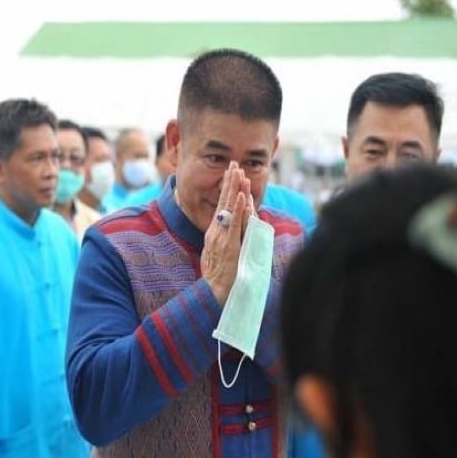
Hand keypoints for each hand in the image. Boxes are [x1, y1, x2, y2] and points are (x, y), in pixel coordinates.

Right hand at [200, 162, 252, 305]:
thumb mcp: (219, 256)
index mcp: (214, 234)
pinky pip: (234, 223)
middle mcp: (216, 232)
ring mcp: (222, 237)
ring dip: (233, 189)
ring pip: (228, 208)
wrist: (214, 293)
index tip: (231, 175)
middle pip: (222, 202)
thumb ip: (224, 243)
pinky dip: (238, 208)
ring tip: (238, 172)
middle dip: (228, 182)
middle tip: (233, 164)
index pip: (221, 207)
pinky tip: (241, 195)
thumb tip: (231, 235)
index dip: (226, 190)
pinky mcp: (229, 244)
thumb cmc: (218, 279)